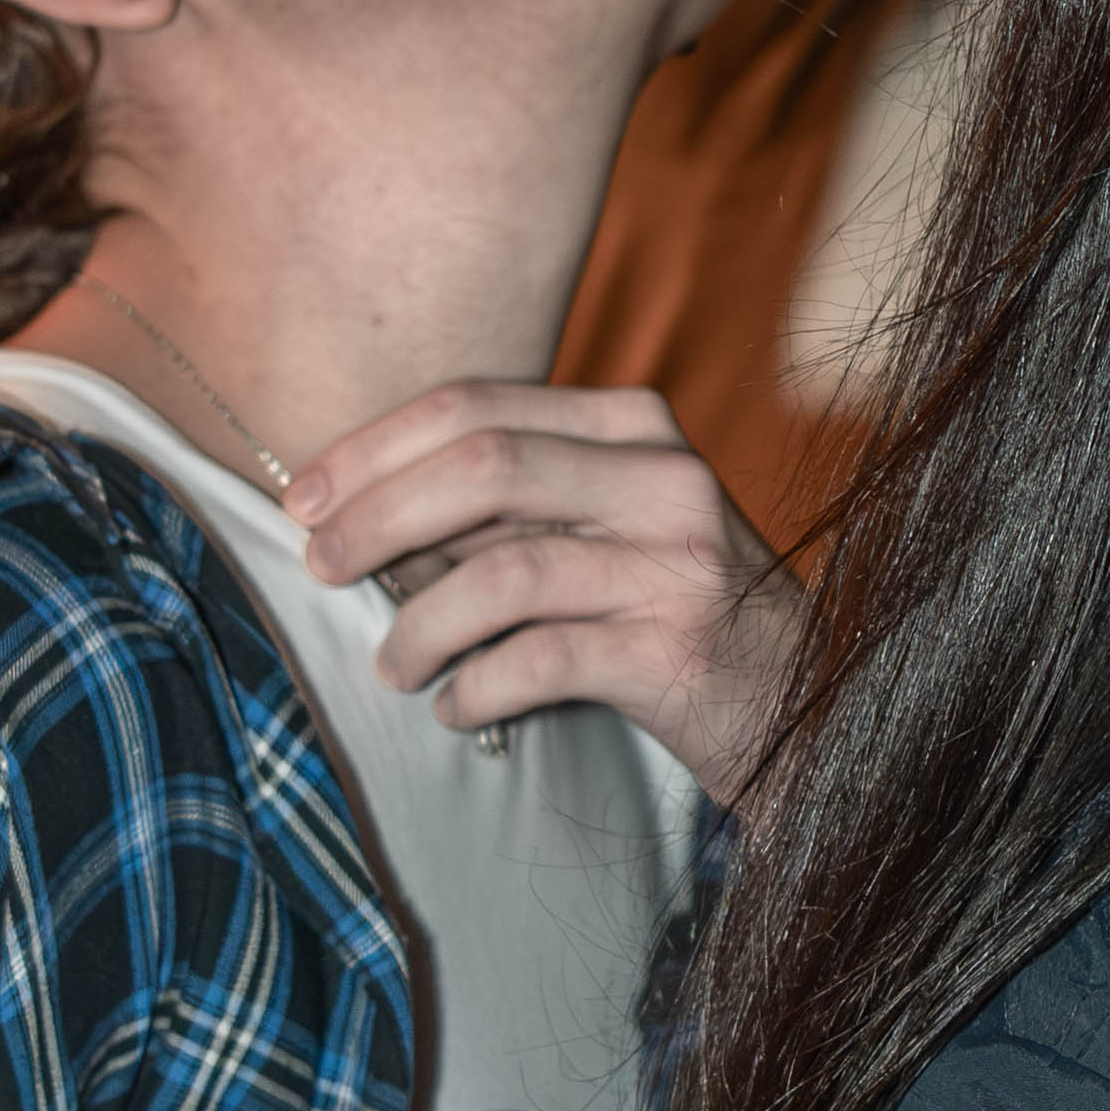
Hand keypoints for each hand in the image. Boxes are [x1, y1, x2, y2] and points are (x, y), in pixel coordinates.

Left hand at [285, 385, 801, 806]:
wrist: (806, 698)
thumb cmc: (670, 607)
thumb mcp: (605, 524)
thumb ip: (509, 504)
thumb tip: (360, 505)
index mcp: (634, 427)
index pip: (478, 404)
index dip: (374, 448)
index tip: (304, 497)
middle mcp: (664, 478)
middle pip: (483, 465)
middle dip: (377, 516)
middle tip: (322, 567)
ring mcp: (676, 564)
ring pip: (501, 572)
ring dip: (418, 624)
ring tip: (395, 664)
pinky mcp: (676, 651)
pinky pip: (535, 661)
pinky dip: (474, 689)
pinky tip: (458, 706)